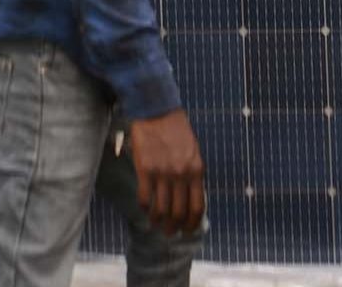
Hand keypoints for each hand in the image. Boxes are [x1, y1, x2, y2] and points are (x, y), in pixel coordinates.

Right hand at [128, 109, 204, 235]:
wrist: (157, 110)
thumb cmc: (176, 130)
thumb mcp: (193, 151)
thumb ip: (193, 174)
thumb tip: (190, 199)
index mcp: (196, 170)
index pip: (197, 207)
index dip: (192, 224)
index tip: (187, 231)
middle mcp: (180, 174)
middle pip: (178, 212)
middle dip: (174, 227)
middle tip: (169, 232)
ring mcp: (162, 173)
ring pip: (160, 209)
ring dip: (158, 221)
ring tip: (156, 224)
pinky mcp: (144, 169)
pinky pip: (144, 198)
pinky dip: (144, 207)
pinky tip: (144, 208)